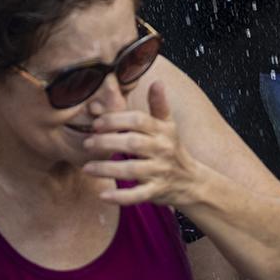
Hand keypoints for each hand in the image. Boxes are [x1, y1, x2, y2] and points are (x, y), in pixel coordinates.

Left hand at [81, 81, 203, 206]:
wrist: (192, 181)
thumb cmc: (172, 149)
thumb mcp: (168, 125)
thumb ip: (159, 105)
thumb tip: (157, 81)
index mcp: (162, 130)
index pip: (138, 120)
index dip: (116, 120)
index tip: (97, 123)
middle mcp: (161, 149)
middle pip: (133, 143)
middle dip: (107, 142)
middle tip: (87, 143)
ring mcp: (160, 171)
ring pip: (132, 170)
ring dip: (108, 169)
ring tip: (87, 168)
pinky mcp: (157, 191)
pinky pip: (138, 195)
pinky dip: (121, 197)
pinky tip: (103, 196)